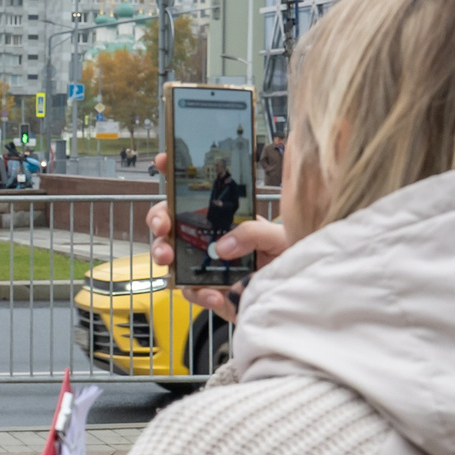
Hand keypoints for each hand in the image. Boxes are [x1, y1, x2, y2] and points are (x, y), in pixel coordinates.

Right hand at [146, 152, 287, 319]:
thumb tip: (222, 246)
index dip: (175, 173)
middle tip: (162, 226)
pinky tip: (214, 294)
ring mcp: (205, 265)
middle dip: (158, 221)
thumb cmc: (289, 258)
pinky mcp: (210, 292)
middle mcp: (209, 238)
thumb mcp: (278, 236)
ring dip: (162, 254)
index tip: (163, 160)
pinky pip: (192, 292)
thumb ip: (253, 233)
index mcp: (224, 218)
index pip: (195, 191)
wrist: (296, 294)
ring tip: (169, 260)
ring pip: (170, 257)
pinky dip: (198, 294)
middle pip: (170, 223)